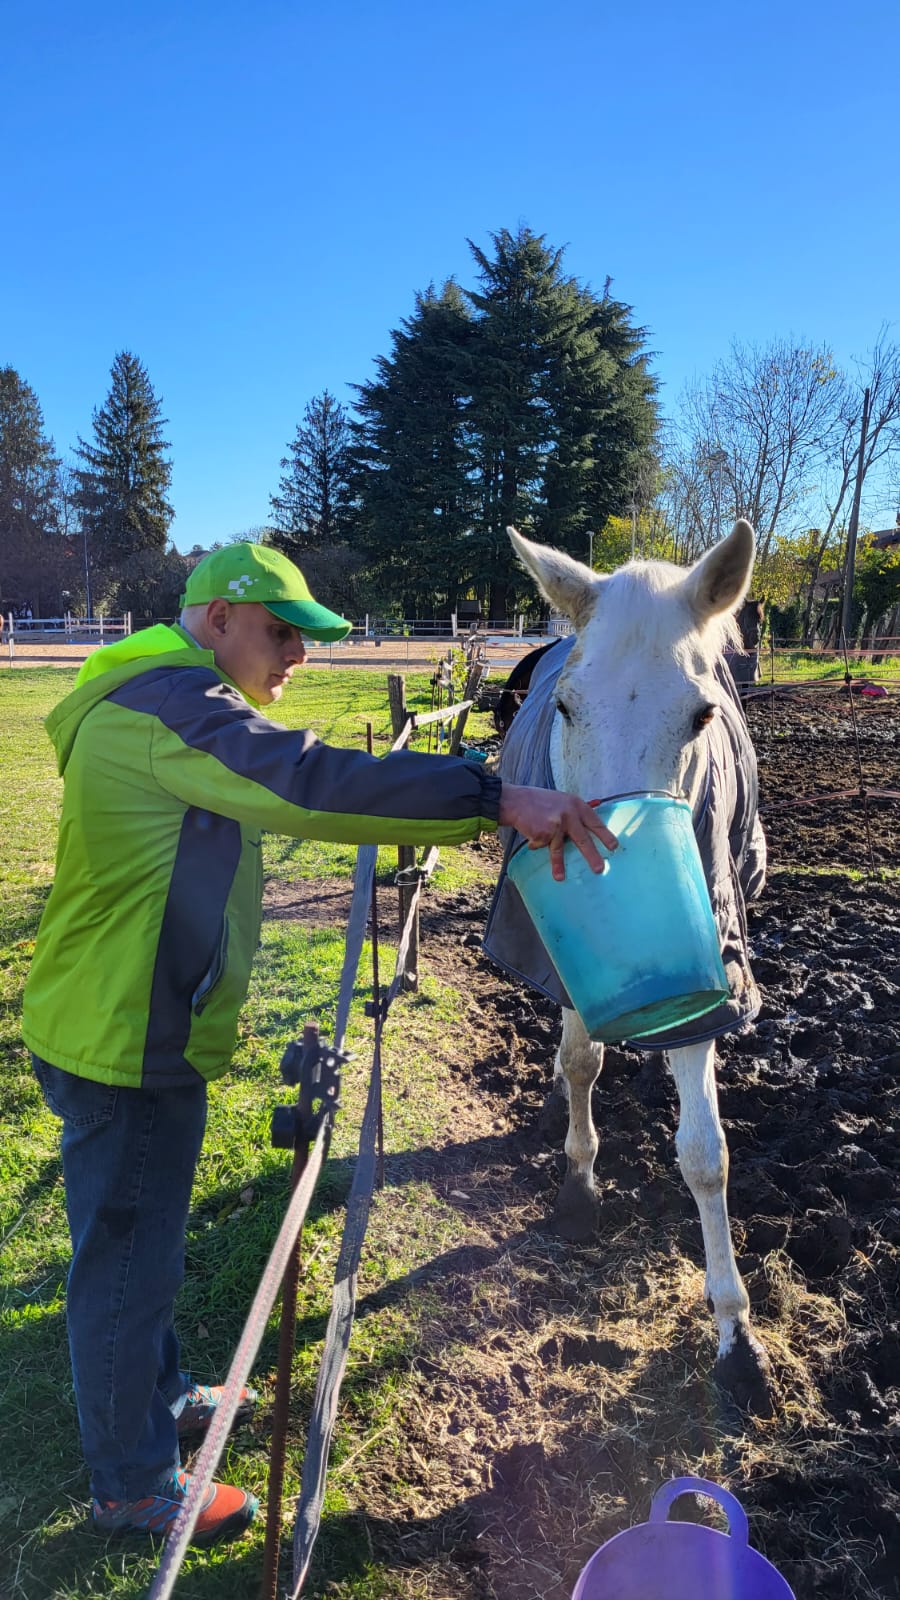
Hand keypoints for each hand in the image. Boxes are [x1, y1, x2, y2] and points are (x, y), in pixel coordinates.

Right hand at [498, 784, 617, 880]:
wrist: (515, 801)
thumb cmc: (538, 802)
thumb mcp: (561, 802)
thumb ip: (574, 814)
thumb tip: (585, 832)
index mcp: (576, 804)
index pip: (595, 822)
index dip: (605, 835)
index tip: (614, 847)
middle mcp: (569, 814)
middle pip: (584, 839)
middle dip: (592, 856)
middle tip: (600, 868)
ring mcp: (557, 824)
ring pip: (561, 849)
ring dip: (560, 865)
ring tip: (560, 877)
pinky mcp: (544, 833)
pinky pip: (542, 845)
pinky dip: (536, 844)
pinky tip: (531, 835)